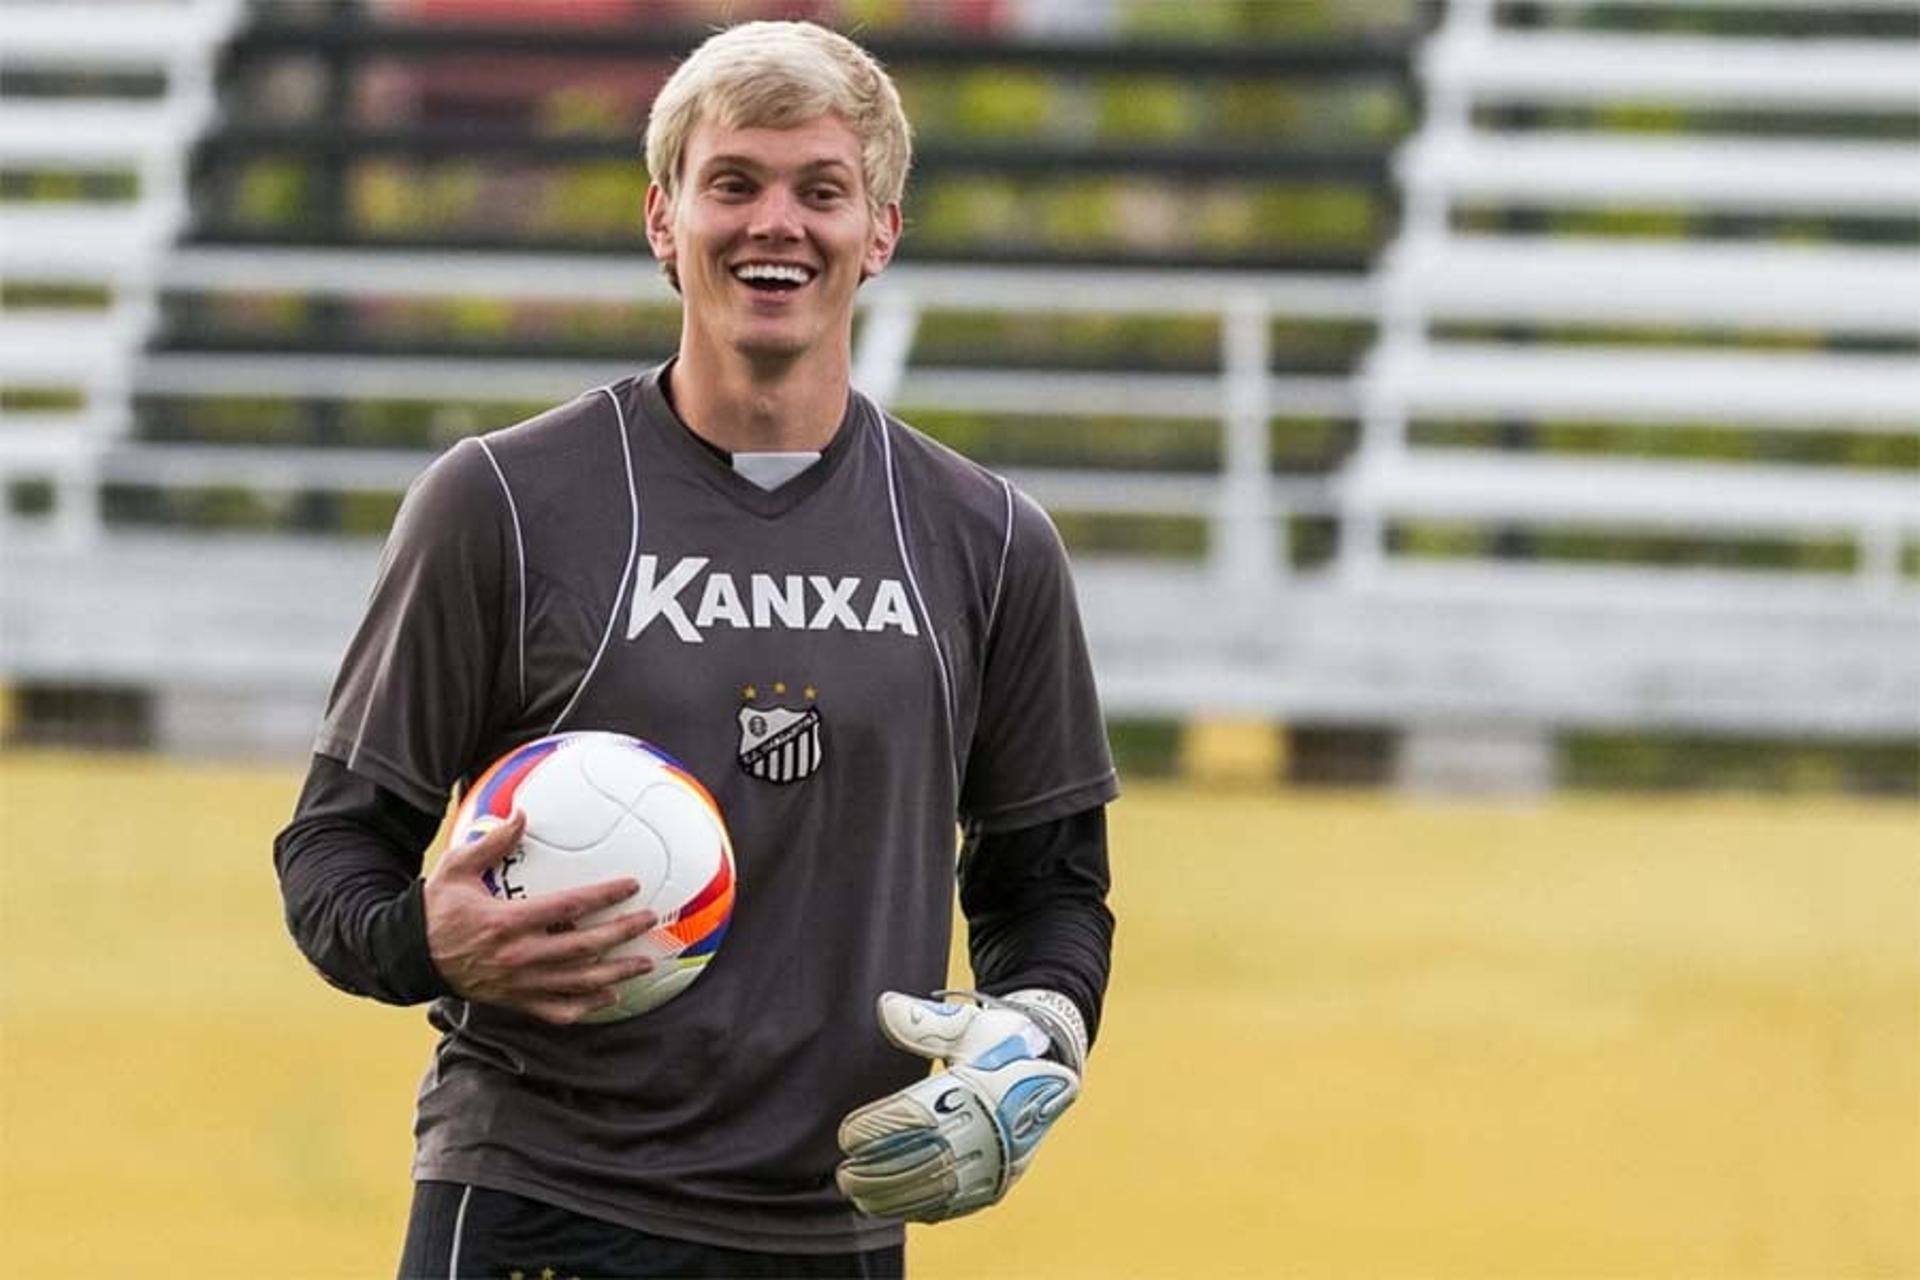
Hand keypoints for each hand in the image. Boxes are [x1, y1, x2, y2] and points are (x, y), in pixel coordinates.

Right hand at [423, 811, 657, 1024]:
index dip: (604, 896)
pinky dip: (586, 1006)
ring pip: (578, 983)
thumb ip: (492, 842)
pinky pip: (557, 1010)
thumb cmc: (434, 909)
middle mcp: (518, 956)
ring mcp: (518, 984)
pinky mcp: (514, 1002)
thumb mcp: (456, 869)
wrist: (406, 956)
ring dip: (616, 973)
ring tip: (643, 962)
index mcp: (506, 922)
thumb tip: (522, 812)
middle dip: (621, 933)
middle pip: (584, 947)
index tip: (631, 885)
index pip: (568, 906)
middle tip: (648, 920)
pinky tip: (609, 997)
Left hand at [835, 991, 1079, 1222]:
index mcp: (987, 1086)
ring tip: (859, 1194)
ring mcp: (1004, 1160)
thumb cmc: (999, 1040)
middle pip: (929, 1161)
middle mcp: (999, 1129)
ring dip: (896, 1197)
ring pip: (943, 1190)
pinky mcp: (1003, 1179)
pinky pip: (960, 1203)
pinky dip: (923, 1208)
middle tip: (845, 1172)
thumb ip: (925, 1022)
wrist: (1049, 1065)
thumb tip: (885, 1006)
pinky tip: (892, 1207)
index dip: (882, 1129)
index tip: (849, 1134)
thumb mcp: (968, 1024)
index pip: (923, 1116)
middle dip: (881, 1172)